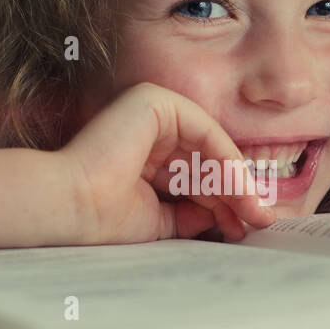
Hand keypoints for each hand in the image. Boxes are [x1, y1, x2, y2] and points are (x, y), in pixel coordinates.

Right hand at [60, 82, 276, 243]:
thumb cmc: (101, 218)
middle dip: (235, 193)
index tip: (244, 226)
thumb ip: (190, 214)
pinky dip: (225, 161)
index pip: (195, 173)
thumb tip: (225, 218)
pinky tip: (239, 191)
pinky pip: (205, 131)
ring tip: (254, 213)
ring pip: (211, 147)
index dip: (223, 201)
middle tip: (258, 221)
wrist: (71, 206)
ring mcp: (151, 110)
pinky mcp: (155, 101)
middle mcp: (147, 127)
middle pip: (207, 160)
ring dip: (237, 182)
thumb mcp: (159, 220)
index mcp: (143, 151)